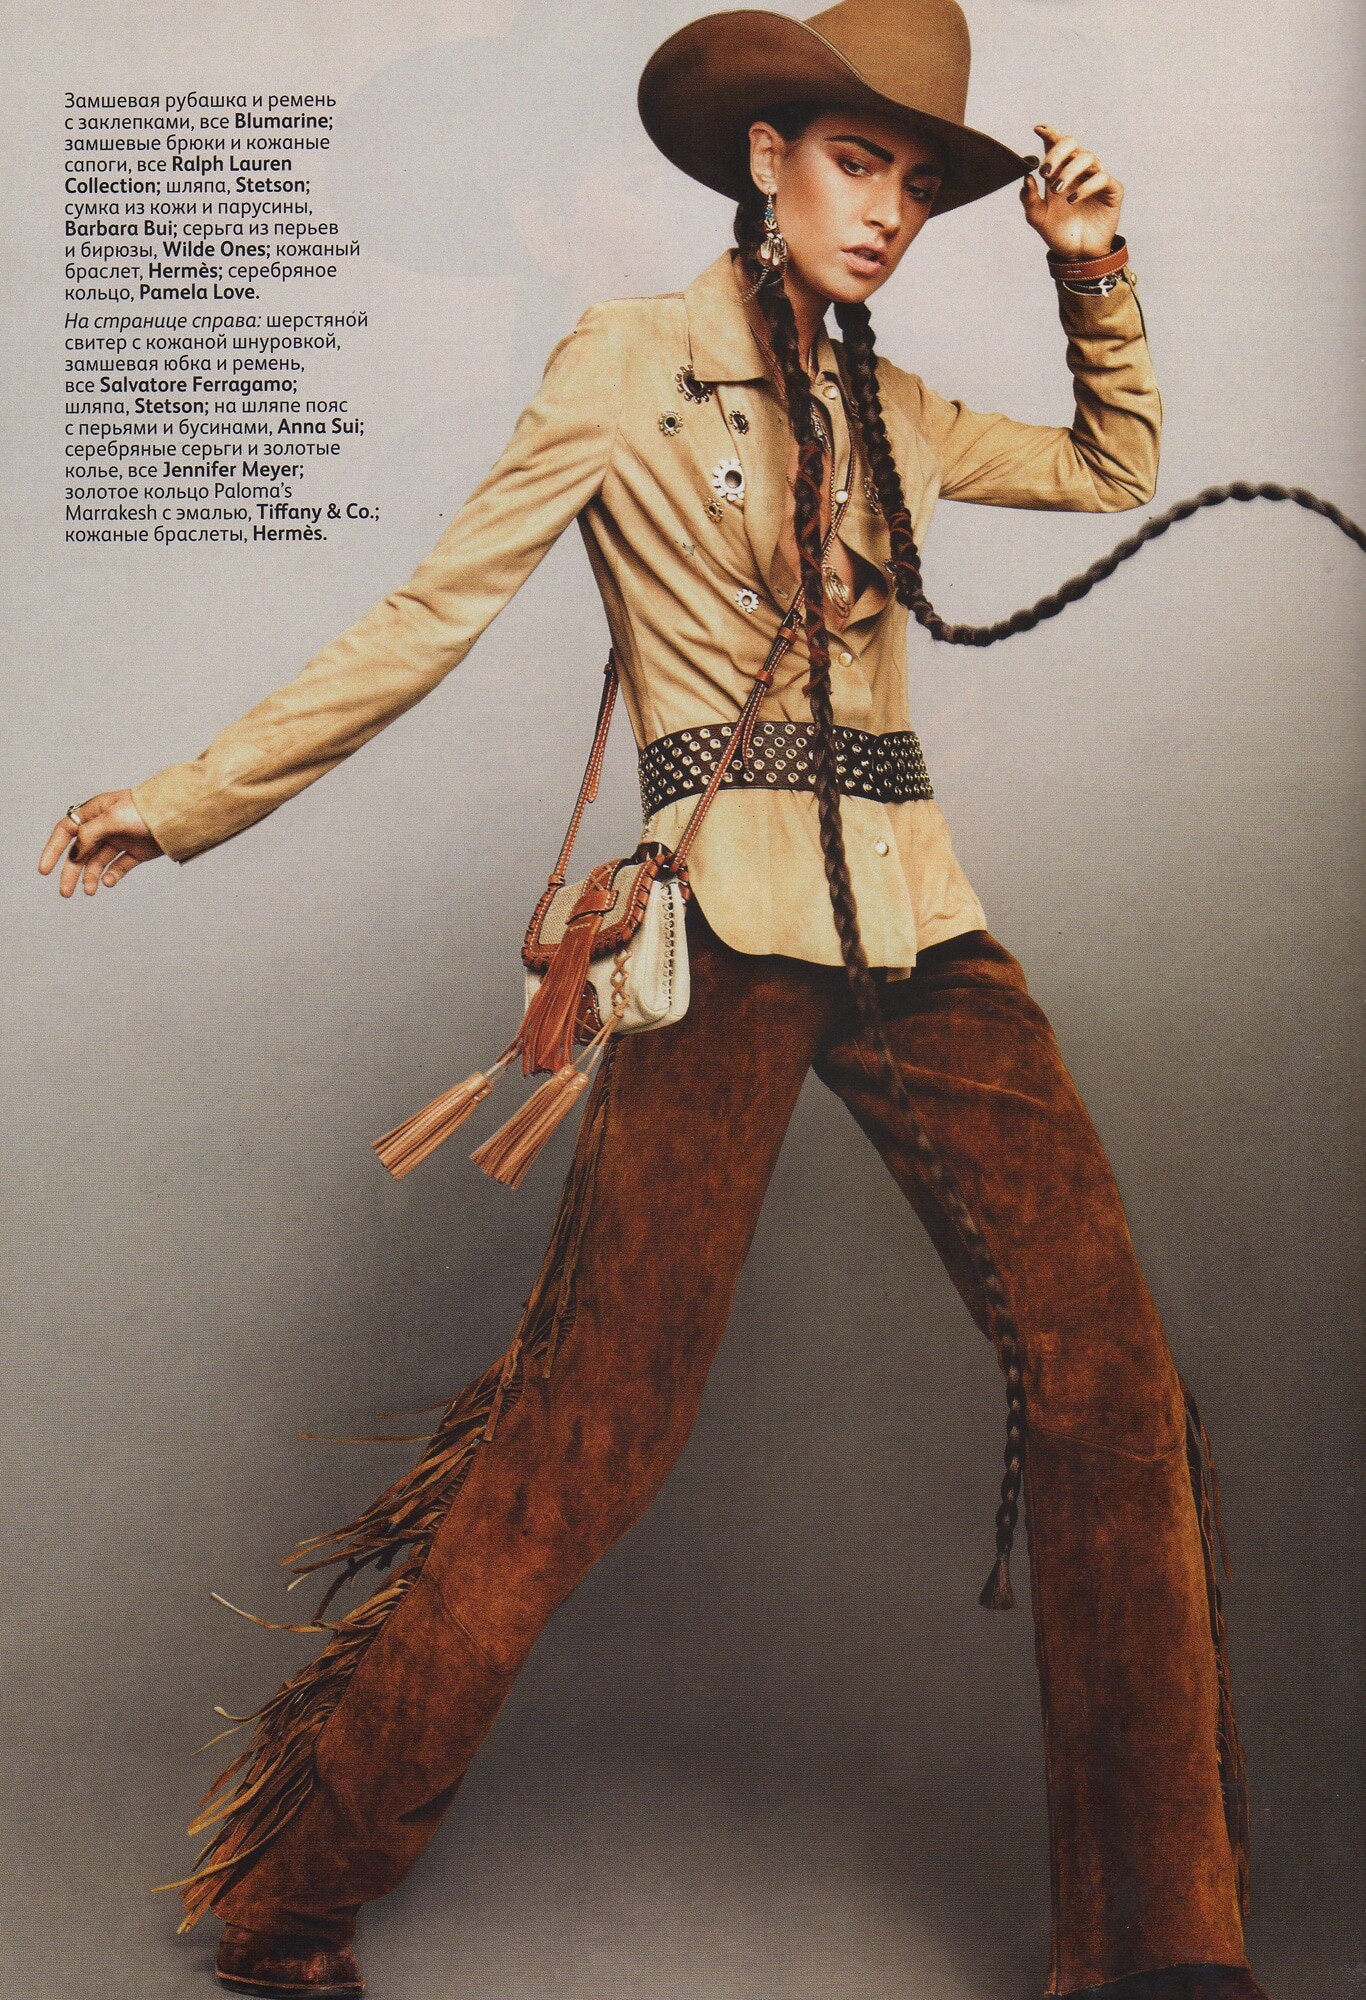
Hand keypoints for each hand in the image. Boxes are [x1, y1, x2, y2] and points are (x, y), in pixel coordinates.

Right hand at [38, 790, 163, 897]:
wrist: (178, 815)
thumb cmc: (144, 810)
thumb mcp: (112, 819)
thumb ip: (90, 835)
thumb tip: (74, 855)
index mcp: (95, 812)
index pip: (66, 831)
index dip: (53, 850)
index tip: (44, 870)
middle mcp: (104, 827)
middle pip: (80, 852)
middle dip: (71, 872)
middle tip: (65, 892)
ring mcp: (120, 840)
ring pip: (98, 862)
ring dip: (90, 877)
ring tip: (90, 891)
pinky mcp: (137, 852)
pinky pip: (119, 867)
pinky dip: (111, 876)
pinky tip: (108, 882)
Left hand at [1020, 124, 1123, 261]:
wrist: (1078, 256)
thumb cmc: (1058, 234)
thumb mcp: (1038, 219)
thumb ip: (1029, 199)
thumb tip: (1026, 177)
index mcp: (1059, 173)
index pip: (1056, 145)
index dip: (1049, 133)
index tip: (1038, 130)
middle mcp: (1078, 171)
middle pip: (1072, 144)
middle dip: (1057, 152)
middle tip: (1045, 171)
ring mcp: (1095, 178)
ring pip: (1087, 157)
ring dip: (1070, 170)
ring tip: (1058, 190)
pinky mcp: (1111, 190)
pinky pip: (1102, 178)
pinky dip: (1086, 186)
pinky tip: (1073, 200)